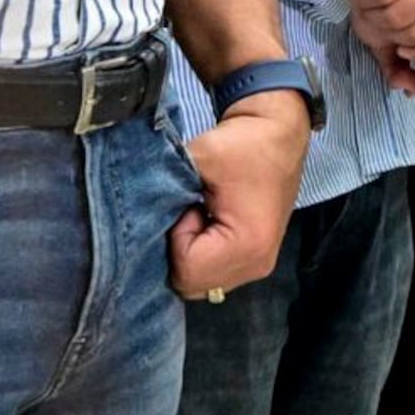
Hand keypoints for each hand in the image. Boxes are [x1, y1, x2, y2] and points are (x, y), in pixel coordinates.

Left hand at [166, 93, 308, 298]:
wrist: (280, 131)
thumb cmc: (243, 144)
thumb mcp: (197, 159)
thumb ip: (162, 192)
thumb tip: (134, 219)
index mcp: (248, 245)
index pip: (185, 269)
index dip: (175, 235)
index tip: (190, 204)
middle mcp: (257, 264)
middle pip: (190, 283)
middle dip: (177, 250)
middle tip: (190, 211)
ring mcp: (258, 265)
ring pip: (200, 282)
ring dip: (189, 254)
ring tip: (201, 216)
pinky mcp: (256, 258)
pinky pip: (213, 274)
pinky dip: (202, 255)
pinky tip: (209, 225)